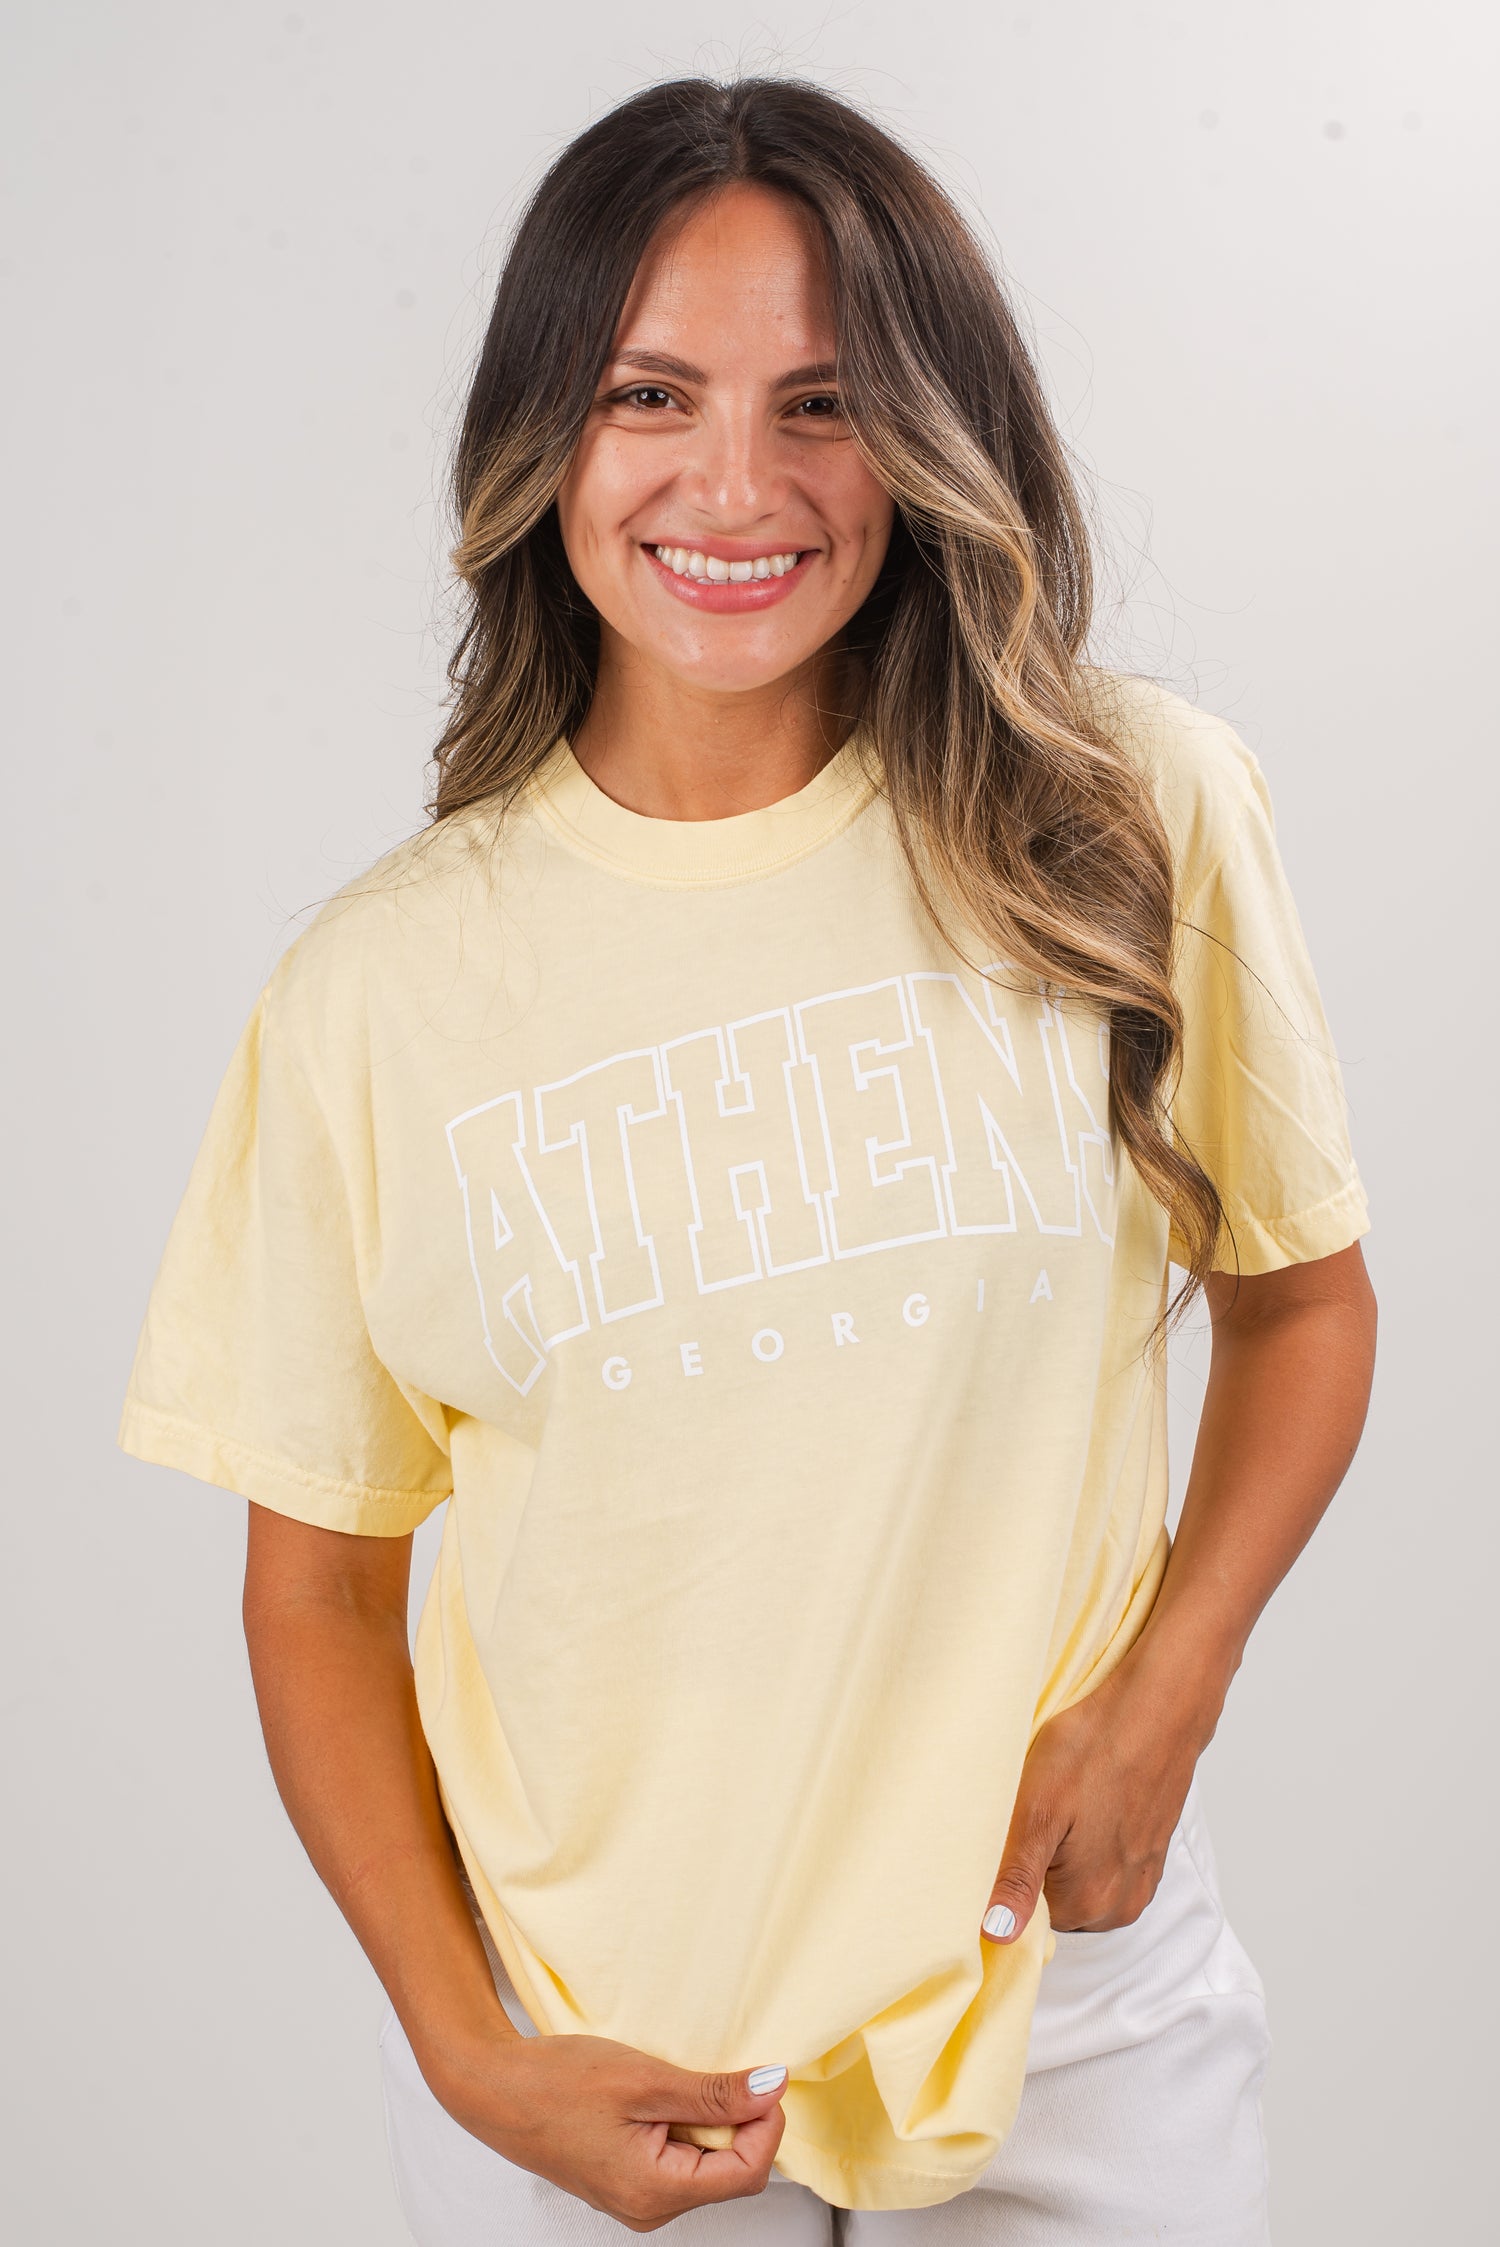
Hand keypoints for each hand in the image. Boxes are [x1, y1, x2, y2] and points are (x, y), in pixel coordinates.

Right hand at [422, 2023, 790, 2232]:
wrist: (494, 2089)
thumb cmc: (557, 2083)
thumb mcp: (645, 2079)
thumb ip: (713, 2092)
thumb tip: (773, 2089)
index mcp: (655, 2192)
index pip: (747, 2173)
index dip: (766, 2123)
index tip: (763, 2077)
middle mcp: (648, 2209)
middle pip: (730, 2172)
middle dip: (737, 2121)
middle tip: (716, 2072)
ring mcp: (636, 2199)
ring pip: (705, 2164)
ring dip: (708, 2121)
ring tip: (675, 2082)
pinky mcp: (626, 2182)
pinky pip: (678, 2160)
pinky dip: (684, 2125)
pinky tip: (661, 2096)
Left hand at [979, 1639, 1217, 1941]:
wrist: (1158, 1708)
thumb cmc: (1094, 1748)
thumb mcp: (1037, 1809)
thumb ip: (1016, 1879)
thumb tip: (996, 1936)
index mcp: (1087, 1903)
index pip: (1023, 1915)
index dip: (1007, 1874)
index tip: (1009, 1833)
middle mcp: (1120, 1906)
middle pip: (1053, 1902)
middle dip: (1037, 1865)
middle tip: (1036, 1811)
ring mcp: (1142, 1881)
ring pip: (1080, 1884)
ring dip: (1065, 1854)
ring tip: (1064, 1803)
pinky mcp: (1153, 1856)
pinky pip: (1108, 1866)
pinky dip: (1093, 1842)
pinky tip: (1089, 1802)